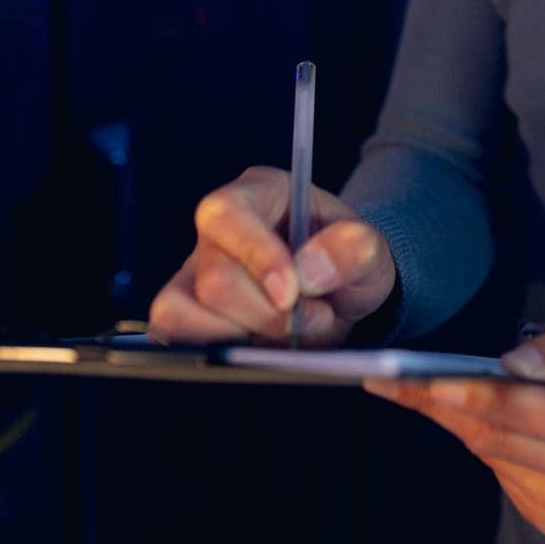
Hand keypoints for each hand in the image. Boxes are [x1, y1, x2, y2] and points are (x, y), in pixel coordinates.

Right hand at [148, 165, 396, 346]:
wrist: (342, 293)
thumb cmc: (348, 259)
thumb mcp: (371, 250)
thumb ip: (355, 249)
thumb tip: (311, 269)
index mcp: (260, 192)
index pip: (230, 213)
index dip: (256, 256)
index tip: (292, 293)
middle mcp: (218, 229)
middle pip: (213, 280)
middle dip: (267, 314)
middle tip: (313, 317)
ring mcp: (194, 270)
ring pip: (180, 311)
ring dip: (240, 337)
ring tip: (286, 333)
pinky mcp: (185, 310)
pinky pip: (173, 333)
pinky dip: (216, 351)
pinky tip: (258, 348)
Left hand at [362, 329, 544, 535]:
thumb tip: (510, 361)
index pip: (538, 414)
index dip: (481, 397)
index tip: (426, 380)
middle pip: (501, 438)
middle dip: (440, 403)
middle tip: (387, 377)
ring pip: (492, 453)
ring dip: (459, 415)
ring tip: (424, 385)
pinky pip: (500, 469)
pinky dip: (484, 436)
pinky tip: (481, 413)